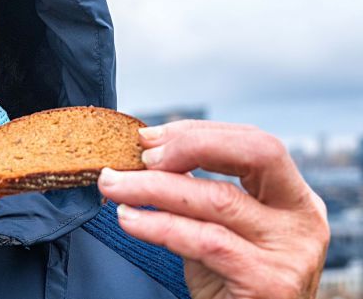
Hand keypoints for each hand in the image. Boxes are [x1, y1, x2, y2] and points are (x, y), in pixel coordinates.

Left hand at [97, 120, 329, 298]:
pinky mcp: (269, 282)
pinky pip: (204, 241)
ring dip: (153, 187)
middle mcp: (303, 220)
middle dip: (191, 145)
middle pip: (255, 154)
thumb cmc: (226, 286)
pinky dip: (158, 225)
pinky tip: (129, 219)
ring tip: (113, 185)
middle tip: (140, 155)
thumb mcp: (218, 230)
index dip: (198, 134)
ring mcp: (291, 251)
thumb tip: (146, 153)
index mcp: (294, 199)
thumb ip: (196, 194)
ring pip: (218, 199)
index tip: (149, 138)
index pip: (253, 143)